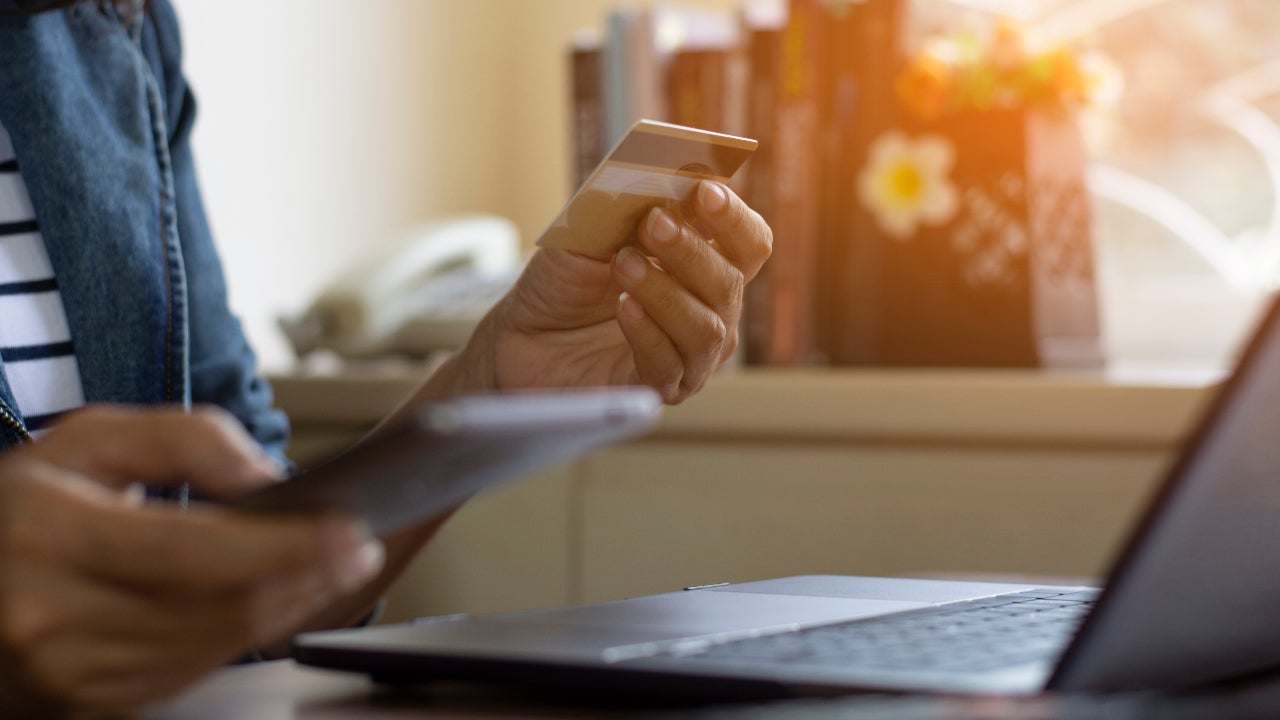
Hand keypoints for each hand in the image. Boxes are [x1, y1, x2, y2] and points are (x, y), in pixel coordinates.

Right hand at [0, 407, 384, 714]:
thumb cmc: (25, 503)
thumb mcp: (89, 439)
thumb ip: (183, 439)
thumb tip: (265, 480)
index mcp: (49, 534)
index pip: (198, 552)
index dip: (288, 546)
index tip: (352, 531)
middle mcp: (50, 615)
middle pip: (217, 608)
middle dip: (306, 579)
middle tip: (359, 551)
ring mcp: (64, 672)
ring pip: (212, 647)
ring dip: (285, 611)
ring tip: (329, 572)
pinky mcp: (82, 704)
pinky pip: (188, 674)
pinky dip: (242, 637)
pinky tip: (275, 604)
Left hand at [486, 180, 771, 403]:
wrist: (522, 335)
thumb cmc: (565, 282)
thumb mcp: (589, 233)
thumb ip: (622, 208)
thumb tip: (649, 179)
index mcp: (708, 267)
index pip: (749, 243)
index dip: (733, 217)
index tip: (703, 191)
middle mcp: (711, 313)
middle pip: (729, 283)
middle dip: (691, 250)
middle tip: (653, 223)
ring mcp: (690, 356)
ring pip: (705, 329)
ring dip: (665, 291)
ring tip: (624, 264)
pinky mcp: (658, 390)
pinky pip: (667, 365)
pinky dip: (647, 333)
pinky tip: (624, 308)